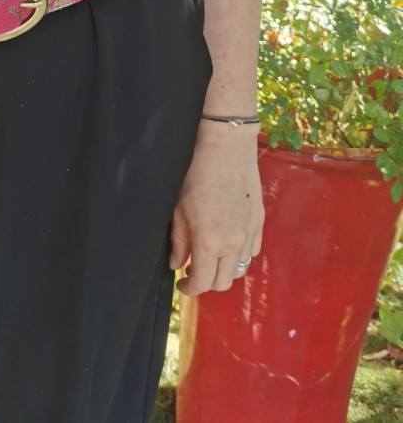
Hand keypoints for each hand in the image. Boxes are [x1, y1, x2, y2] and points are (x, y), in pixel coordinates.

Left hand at [169, 121, 263, 294]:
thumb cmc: (195, 174)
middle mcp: (234, 244)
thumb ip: (179, 242)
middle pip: (223, 282)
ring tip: (210, 255)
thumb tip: (177, 265)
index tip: (181, 284)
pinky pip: (252, 250)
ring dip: (224, 269)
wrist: (225, 147)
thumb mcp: (178, 210)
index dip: (189, 289)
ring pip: (240, 268)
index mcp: (210, 243)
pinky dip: (239, 254)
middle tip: (193, 269)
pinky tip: (227, 242)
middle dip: (206, 281)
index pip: (202, 283)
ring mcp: (250, 233)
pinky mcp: (259, 221)